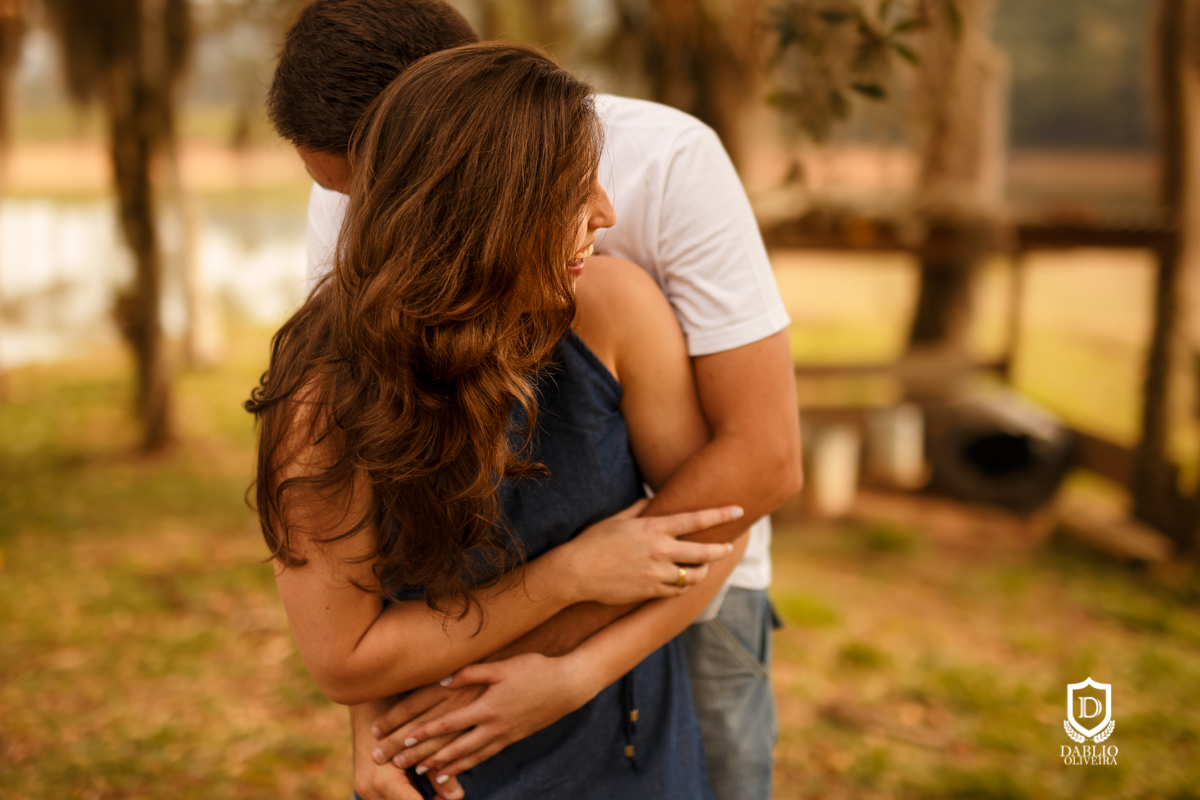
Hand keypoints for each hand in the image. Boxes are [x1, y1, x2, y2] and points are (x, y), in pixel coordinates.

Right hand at [354, 699, 464, 799]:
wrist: (368, 701)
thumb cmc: (398, 714)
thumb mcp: (421, 742)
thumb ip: (437, 768)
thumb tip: (458, 796)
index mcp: (383, 780)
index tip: (447, 798)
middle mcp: (369, 788)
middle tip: (445, 796)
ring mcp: (364, 789)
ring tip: (438, 795)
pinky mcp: (364, 785)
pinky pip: (387, 799)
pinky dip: (404, 796)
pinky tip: (423, 790)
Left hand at [389, 652, 592, 783]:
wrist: (567, 686)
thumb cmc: (535, 669)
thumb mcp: (501, 666)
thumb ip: (471, 673)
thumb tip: (442, 681)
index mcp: (486, 707)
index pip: (448, 723)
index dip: (425, 732)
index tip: (406, 740)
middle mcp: (493, 726)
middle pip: (455, 746)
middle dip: (430, 757)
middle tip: (408, 766)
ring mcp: (505, 735)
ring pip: (471, 756)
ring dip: (449, 766)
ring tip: (430, 775)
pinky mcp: (514, 737)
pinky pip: (487, 755)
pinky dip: (471, 764)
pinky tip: (461, 767)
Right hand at [561, 498, 740, 604]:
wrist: (576, 572)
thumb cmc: (593, 541)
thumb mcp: (617, 519)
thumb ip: (639, 509)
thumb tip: (650, 500)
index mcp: (653, 528)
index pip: (695, 519)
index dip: (720, 514)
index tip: (738, 509)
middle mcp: (659, 550)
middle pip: (703, 552)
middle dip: (720, 550)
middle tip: (727, 547)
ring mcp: (656, 573)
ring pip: (693, 575)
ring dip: (702, 571)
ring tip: (702, 568)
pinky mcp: (650, 591)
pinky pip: (677, 591)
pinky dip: (683, 586)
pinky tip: (682, 581)